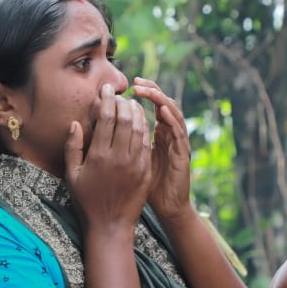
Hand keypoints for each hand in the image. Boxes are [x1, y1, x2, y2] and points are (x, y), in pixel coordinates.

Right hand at [65, 83, 151, 228]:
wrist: (110, 225)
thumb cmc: (87, 201)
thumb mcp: (72, 175)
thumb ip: (72, 147)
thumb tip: (76, 123)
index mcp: (99, 155)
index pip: (106, 118)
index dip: (107, 99)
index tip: (106, 89)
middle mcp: (119, 156)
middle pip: (125, 118)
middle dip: (122, 102)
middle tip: (119, 95)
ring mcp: (135, 163)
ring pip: (139, 128)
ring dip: (135, 112)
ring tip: (130, 104)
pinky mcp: (145, 170)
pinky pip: (147, 142)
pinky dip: (144, 128)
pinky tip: (140, 122)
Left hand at [131, 77, 191, 223]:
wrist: (167, 207)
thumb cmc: (147, 186)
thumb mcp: (132, 160)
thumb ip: (123, 143)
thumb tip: (103, 128)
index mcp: (159, 135)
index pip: (152, 107)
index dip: (143, 95)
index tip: (128, 85)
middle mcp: (170, 135)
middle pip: (164, 105)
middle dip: (152, 91)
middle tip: (137, 81)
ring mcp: (178, 143)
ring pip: (173, 115)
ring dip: (161, 101)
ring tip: (148, 90)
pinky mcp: (182, 154)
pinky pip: (178, 133)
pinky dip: (171, 120)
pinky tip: (161, 110)